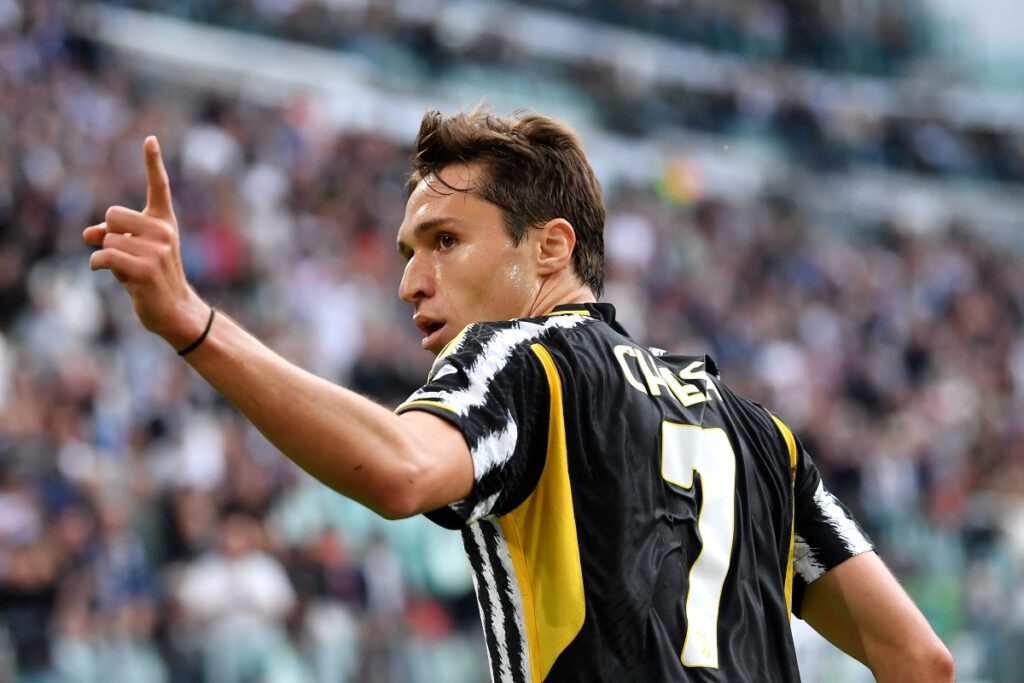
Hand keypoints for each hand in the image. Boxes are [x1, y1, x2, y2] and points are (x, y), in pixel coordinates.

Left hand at [84, 137, 208, 348]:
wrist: (175, 310)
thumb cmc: (152, 278)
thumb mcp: (132, 251)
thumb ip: (111, 235)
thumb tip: (88, 233)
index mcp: (165, 222)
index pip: (159, 186)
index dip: (153, 162)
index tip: (150, 139)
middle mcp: (164, 231)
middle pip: (113, 214)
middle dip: (108, 233)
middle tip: (123, 253)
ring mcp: (157, 250)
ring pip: (107, 238)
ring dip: (105, 255)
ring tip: (125, 270)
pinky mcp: (145, 269)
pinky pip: (104, 255)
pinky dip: (96, 264)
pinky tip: (102, 271)